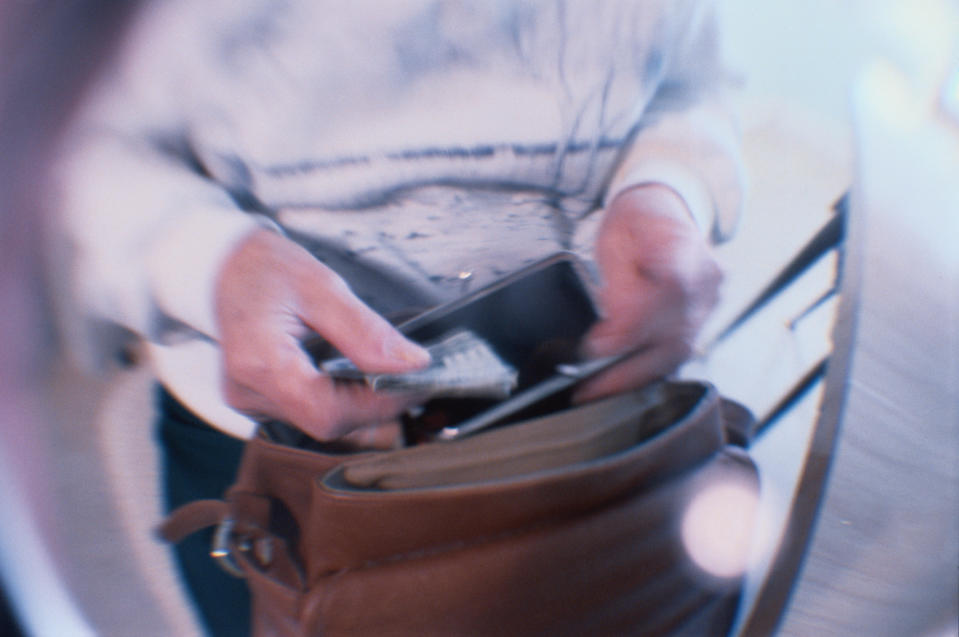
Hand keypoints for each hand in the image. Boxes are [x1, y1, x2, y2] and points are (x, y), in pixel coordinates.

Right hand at [215, 229, 430, 443]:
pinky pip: (309, 412)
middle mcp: (249, 394)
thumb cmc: (265, 268)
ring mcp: (250, 402)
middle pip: (327, 422)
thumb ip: (367, 331)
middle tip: (408, 373)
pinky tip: (355, 374)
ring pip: (321, 421)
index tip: (415, 381)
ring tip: (384, 370)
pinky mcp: (258, 401)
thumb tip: (413, 364)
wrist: (223, 265)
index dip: (379, 404)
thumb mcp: (322, 287)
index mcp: (259, 364)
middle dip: (375, 403)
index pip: (329, 412)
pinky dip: (340, 398)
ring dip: (360, 402)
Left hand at [576, 184, 721, 401]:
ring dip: (636, 377)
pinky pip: (678, 352)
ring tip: (597, 392)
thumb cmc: (637, 221)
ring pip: (678, 352)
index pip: (669, 291)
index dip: (634, 324)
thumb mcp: (615, 236)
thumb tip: (614, 321)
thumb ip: (619, 280)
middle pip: (675, 336)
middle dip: (627, 368)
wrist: (667, 211)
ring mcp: (711, 301)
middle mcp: (706, 279)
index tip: (598, 345)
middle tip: (588, 386)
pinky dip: (647, 370)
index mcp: (682, 246)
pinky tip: (619, 383)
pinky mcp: (704, 318)